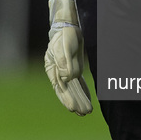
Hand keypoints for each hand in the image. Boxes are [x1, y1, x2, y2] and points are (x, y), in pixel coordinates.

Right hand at [45, 0, 91, 114]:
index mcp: (53, 68)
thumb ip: (65, 62)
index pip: (60, 87)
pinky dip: (82, 92)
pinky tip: (87, 100)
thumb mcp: (65, 46)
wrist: (67, 26)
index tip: (74, 108)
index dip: (67, 98)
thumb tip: (67, 78)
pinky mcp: (73, 69)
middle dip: (75, 102)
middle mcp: (58, 72)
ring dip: (80, 99)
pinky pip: (78, 83)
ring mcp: (66, 71)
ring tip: (87, 112)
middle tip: (84, 113)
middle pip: (67, 91)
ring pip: (73, 89)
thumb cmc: (65, 35)